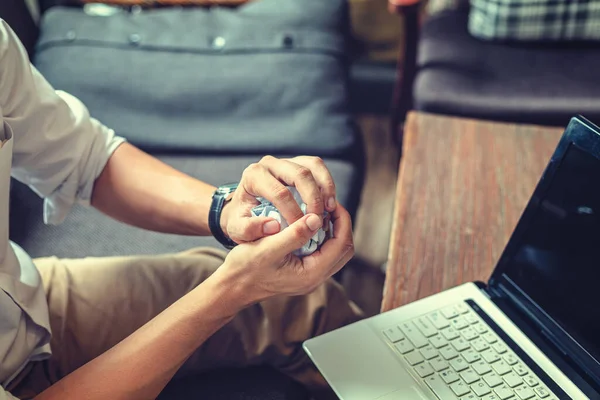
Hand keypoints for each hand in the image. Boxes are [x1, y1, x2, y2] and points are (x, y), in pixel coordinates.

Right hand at [213, 205, 353, 305]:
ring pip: (335, 251)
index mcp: (311, 273)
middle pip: (344, 249)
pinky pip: (324, 252)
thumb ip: (294, 234)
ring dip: (333, 230)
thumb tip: (317, 218)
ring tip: (320, 211)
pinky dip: (323, 236)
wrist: (232, 287)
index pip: (341, 244)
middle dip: (341, 225)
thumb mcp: (267, 248)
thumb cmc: (246, 268)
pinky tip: (309, 223)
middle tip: (329, 205)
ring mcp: (310, 276)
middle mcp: (315, 278)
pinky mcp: (304, 272)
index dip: (341, 221)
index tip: (331, 202)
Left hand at [221, 155, 336, 243]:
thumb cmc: (243, 219)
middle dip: (313, 199)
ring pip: (313, 166)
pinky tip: (329, 204)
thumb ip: (250, 229)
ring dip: (325, 188)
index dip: (293, 212)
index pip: (279, 192)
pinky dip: (327, 184)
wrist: (244, 209)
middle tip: (318, 221)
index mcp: (253, 176)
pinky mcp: (298, 163)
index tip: (300, 229)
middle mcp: (269, 164)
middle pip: (299, 174)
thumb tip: (273, 226)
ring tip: (329, 210)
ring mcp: (285, 161)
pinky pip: (318, 167)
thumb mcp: (238, 229)